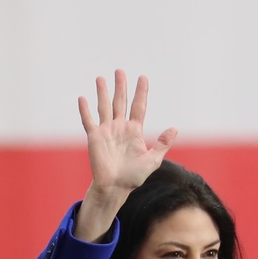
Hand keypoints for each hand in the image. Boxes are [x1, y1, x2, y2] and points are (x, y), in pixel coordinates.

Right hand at [74, 71, 176, 240]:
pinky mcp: (94, 138)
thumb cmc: (134, 176)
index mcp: (134, 131)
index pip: (138, 107)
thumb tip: (175, 128)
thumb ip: (162, 144)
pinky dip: (85, 110)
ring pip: (104, 107)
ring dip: (103, 93)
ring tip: (101, 78)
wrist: (115, 187)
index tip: (143, 77)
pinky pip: (89, 121)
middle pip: (120, 102)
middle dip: (120, 86)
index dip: (141, 93)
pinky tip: (83, 98)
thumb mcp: (153, 160)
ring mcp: (106, 131)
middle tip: (120, 70)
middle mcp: (120, 127)